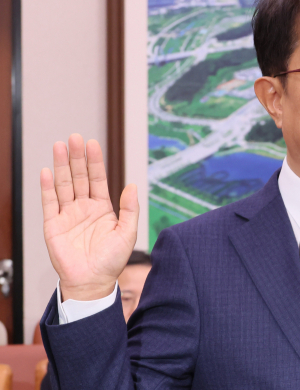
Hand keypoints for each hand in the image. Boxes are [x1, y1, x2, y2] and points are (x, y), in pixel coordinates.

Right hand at [40, 134, 138, 301]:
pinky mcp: (53, 225)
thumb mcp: (128, 232)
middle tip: (74, 138)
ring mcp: (68, 215)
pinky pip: (49, 202)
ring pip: (64, 184)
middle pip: (79, 177)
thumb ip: (130, 209)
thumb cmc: (111, 260)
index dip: (95, 161)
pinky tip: (47, 172)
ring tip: (59, 146)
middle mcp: (84, 207)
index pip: (98, 178)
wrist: (92, 282)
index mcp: (102, 208)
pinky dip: (47, 187)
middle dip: (76, 157)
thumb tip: (132, 186)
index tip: (92, 143)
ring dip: (61, 166)